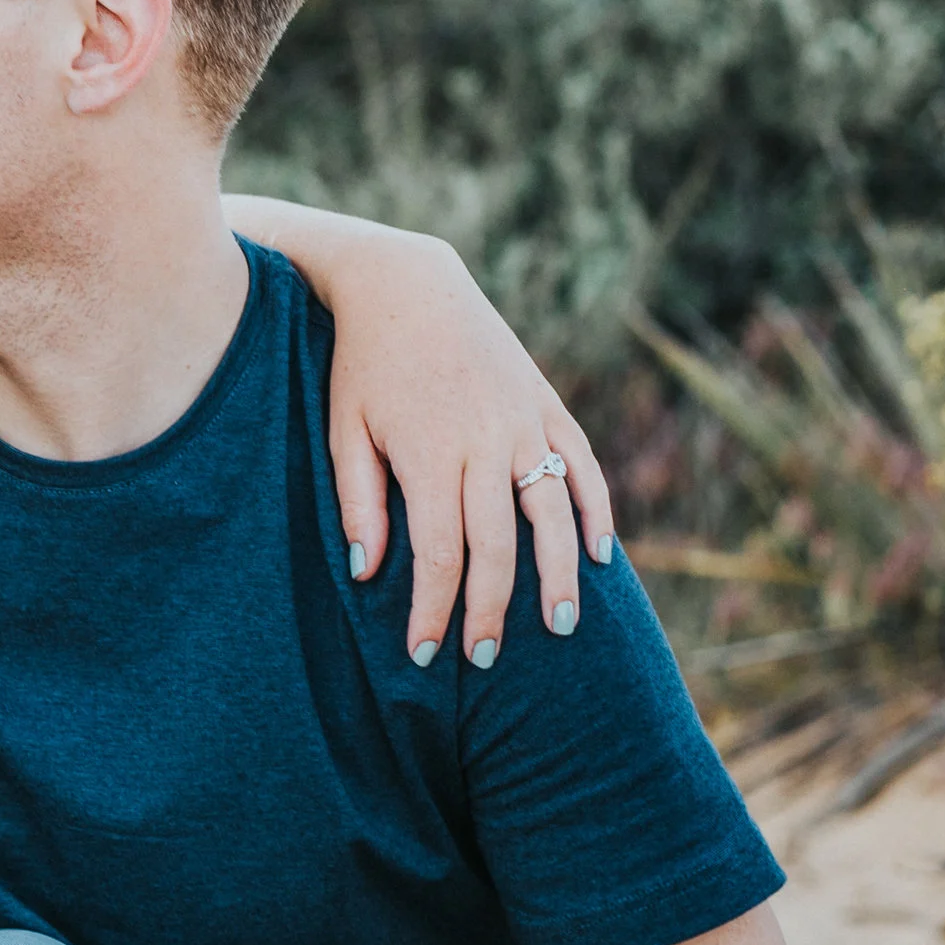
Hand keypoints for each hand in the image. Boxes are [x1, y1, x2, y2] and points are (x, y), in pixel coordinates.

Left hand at [319, 227, 613, 665]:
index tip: (424, 654)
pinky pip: (582, 465)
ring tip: (562, 625)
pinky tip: (600, 555)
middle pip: (498, 546)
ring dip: (560, 574)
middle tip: (484, 659)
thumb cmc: (362, 365)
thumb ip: (358, 502)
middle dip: (492, 610)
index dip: (435, 610)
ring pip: (554, 513)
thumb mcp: (343, 431)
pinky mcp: (545, 403)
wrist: (406, 284)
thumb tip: (370, 571)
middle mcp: (485, 443)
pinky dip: (596, 511)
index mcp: (430, 455)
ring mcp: (522, 422)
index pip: (439, 554)